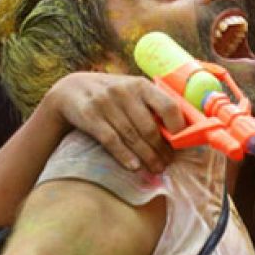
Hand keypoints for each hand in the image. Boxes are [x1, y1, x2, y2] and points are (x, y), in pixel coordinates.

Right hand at [40, 73, 181, 173]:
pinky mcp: (90, 116)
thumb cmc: (112, 95)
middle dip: (161, 149)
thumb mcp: (131, 91)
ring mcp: (106, 103)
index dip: (178, 126)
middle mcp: (125, 92)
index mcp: (141, 85)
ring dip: (147, 157)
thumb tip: (180, 132)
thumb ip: (151, 106)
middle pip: (149, 127)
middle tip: (168, 163)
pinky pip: (111, 140)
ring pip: (132, 136)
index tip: (182, 143)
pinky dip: (124, 155)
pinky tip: (134, 167)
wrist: (71, 89)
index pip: (168, 105)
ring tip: (156, 169)